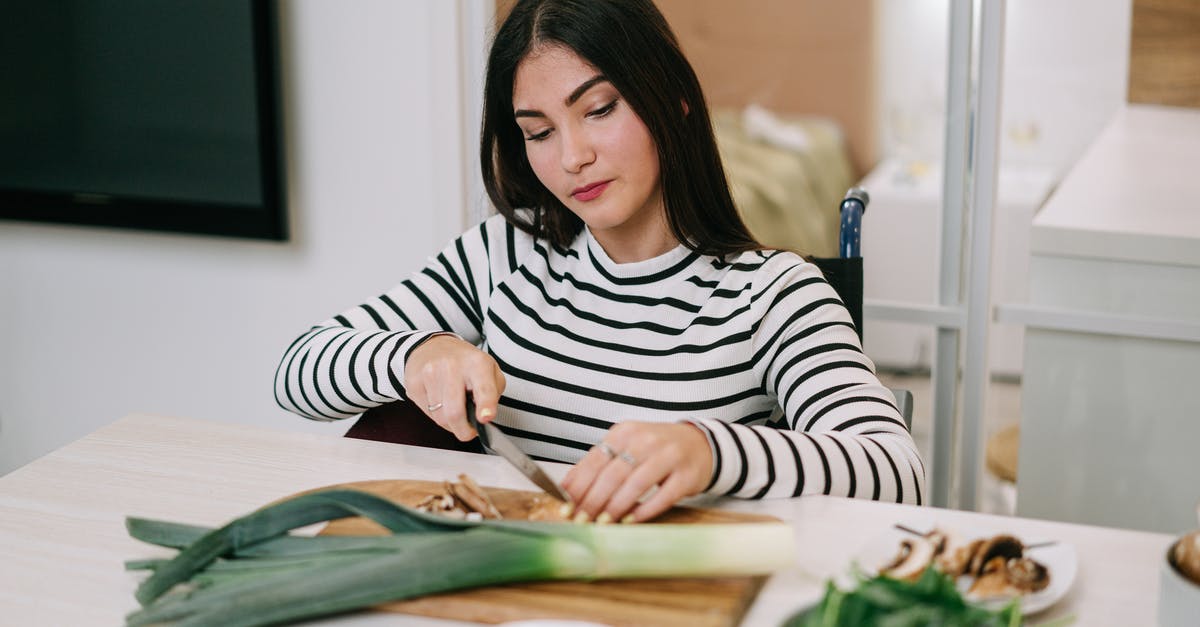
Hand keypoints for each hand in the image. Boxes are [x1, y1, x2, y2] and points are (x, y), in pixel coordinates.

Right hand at [404, 335, 504, 440]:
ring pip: (440, 418)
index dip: (486, 406)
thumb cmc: (465, 363)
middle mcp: (452, 366)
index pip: (483, 388)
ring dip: (450, 422)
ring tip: (454, 408)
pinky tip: (440, 401)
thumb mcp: (490, 371)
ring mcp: (430, 373)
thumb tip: (484, 418)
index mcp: (477, 364)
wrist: (433, 347)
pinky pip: (427, 413)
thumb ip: (493, 394)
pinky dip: (436, 414)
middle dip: (464, 431)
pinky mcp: (414, 383)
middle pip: (455, 413)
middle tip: (469, 431)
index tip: (486, 417)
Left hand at [561, 421, 713, 522]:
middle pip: (614, 473)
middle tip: (580, 519)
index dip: (579, 485)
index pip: (596, 460)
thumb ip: (599, 463)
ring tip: (602, 523)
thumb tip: (567, 486)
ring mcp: (669, 456)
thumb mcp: (626, 447)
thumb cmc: (656, 449)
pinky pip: (663, 496)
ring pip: (637, 484)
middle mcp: (646, 440)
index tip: (566, 505)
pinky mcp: (686, 475)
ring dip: (616, 506)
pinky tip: (630, 521)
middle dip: (594, 500)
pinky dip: (644, 510)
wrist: (700, 444)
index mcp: (626, 432)